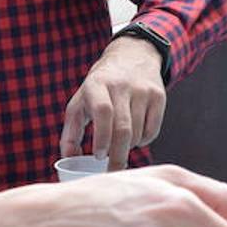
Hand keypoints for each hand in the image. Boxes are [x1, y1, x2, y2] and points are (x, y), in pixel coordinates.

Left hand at [59, 36, 165, 169]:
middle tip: (111, 171)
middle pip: (123, 128)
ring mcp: (142, 90)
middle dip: (117, 155)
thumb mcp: (79, 102)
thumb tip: (68, 161)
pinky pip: (152, 130)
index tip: (98, 156)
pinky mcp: (159, 95)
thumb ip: (70, 133)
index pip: (103, 111)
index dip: (101, 137)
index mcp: (97, 85)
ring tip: (119, 148)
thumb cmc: (99, 88)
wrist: (132, 56)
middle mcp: (121, 85)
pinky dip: (143, 142)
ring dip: (128, 148)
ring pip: (137, 132)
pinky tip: (134, 138)